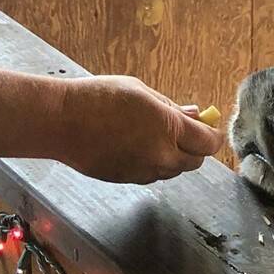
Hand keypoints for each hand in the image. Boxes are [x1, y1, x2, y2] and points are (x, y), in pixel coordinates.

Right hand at [52, 75, 222, 183]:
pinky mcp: (128, 180)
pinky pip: (151, 174)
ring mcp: (144, 172)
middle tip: (184, 131)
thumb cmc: (98, 99)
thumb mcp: (141, 92)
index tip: (209, 128)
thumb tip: (194, 116)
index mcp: (168, 129)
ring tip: (152, 134)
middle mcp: (161, 157)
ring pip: (173, 170)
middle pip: (195, 162)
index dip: (212, 135)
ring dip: (173, 156)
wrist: (61, 122)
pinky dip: (153, 163)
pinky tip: (135, 145)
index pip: (208, 143)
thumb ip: (171, 108)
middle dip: (195, 148)